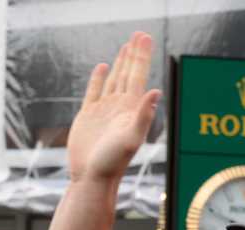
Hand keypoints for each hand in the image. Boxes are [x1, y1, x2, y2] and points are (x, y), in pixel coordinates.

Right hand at [66, 32, 161, 181]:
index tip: (145, 37)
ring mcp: (104, 110)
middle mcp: (120, 107)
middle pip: (128, 73)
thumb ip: (144, 114)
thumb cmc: (113, 163)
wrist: (91, 179)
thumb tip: (157, 90)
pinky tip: (103, 67)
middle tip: (139, 34)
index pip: (138, 75)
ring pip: (114, 79)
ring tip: (126, 46)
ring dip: (121, 62)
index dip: (142, 56)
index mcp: (131, 109)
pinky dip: (99, 78)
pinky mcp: (88, 116)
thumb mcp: (131, 138)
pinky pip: (95, 90)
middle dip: (134, 53)